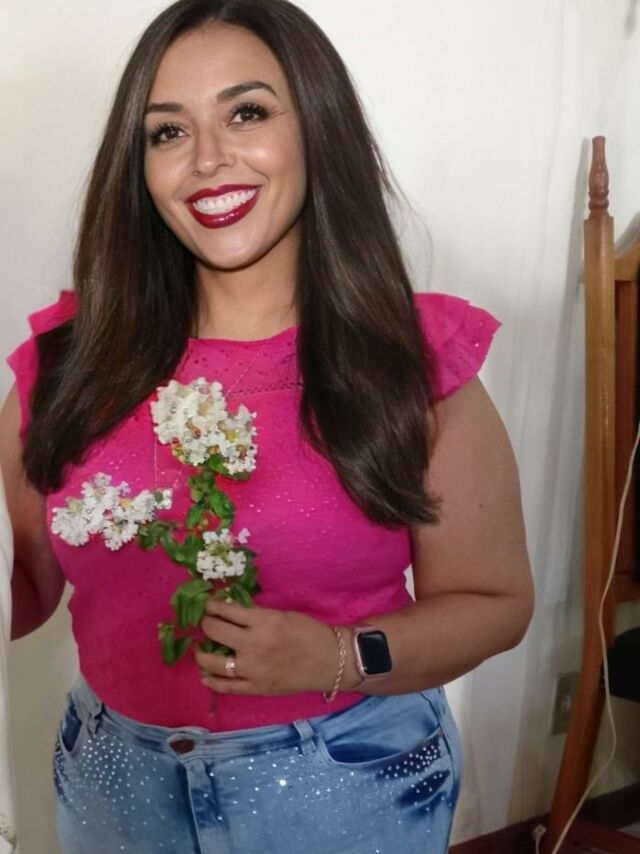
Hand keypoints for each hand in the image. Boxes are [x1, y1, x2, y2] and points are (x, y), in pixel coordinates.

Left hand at [195, 598, 360, 695]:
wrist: (330, 662)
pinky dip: (211, 680)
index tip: (209, 605)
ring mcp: (252, 669)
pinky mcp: (255, 688)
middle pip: (214, 631)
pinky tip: (206, 674)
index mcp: (264, 622)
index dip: (212, 606)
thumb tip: (231, 612)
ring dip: (202, 653)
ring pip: (213, 662)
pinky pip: (225, 686)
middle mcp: (254, 644)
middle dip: (206, 623)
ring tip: (202, 649)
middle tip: (206, 622)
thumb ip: (257, 615)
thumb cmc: (310, 633)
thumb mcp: (283, 615)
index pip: (226, 610)